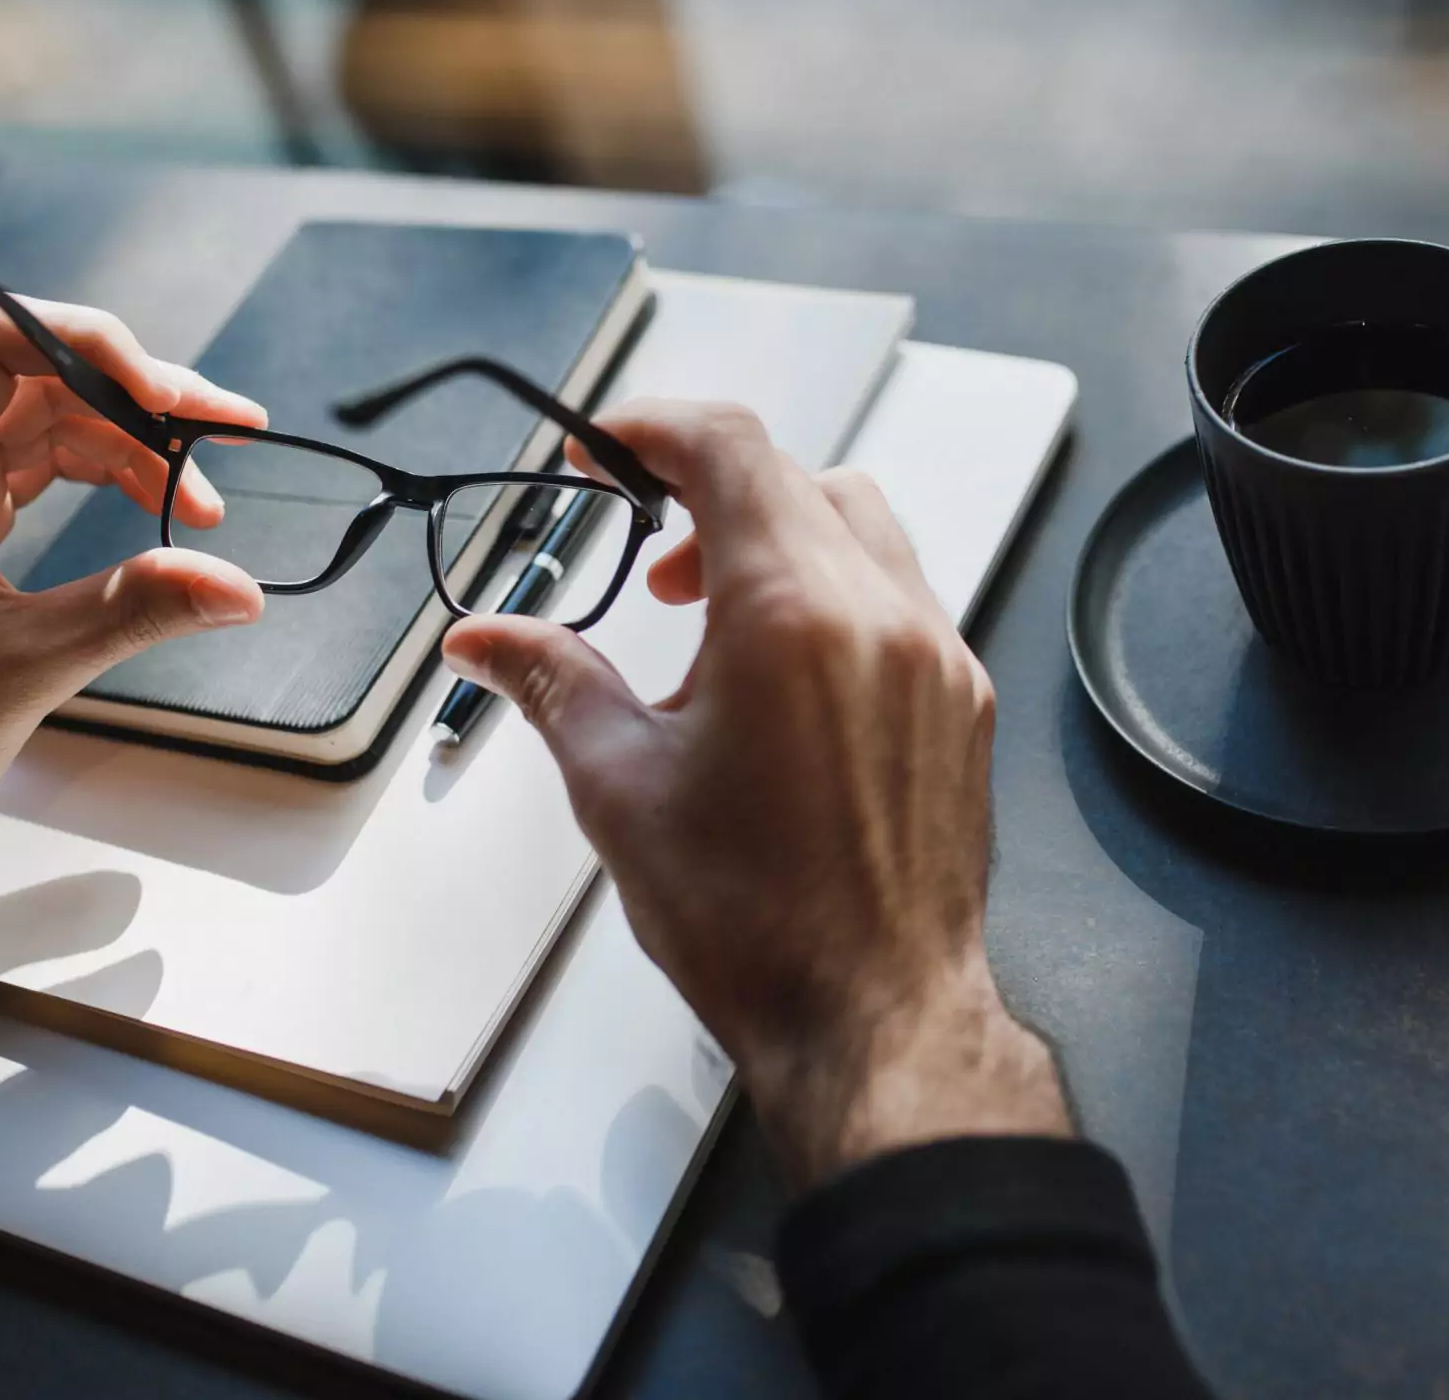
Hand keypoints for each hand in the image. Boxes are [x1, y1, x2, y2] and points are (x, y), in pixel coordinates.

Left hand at [0, 294, 268, 858]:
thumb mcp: (17, 671)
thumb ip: (130, 610)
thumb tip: (240, 589)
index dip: (90, 344)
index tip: (171, 398)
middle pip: (35, 369)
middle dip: (137, 394)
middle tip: (226, 434)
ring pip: (42, 415)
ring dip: (129, 441)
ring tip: (203, 499)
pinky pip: (32, 462)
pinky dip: (99, 474)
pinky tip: (153, 507)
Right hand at [441, 400, 1069, 1185]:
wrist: (874, 1018)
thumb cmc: (757, 922)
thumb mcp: (620, 787)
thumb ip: (554, 682)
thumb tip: (486, 638)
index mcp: (791, 612)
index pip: (729, 448)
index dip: (655, 429)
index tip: (606, 454)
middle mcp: (881, 614)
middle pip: (796, 479)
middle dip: (710, 495)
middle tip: (650, 561)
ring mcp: (937, 656)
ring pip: (861, 530)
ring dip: (779, 540)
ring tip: (711, 626)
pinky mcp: (963, 703)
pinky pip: (901, 600)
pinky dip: (836, 597)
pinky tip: (783, 679)